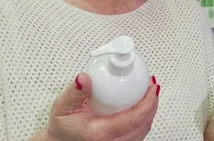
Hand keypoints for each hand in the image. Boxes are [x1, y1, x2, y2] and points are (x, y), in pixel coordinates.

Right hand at [38, 72, 159, 140]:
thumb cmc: (62, 129)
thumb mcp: (62, 108)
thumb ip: (74, 92)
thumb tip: (84, 78)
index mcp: (99, 133)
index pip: (134, 119)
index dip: (148, 102)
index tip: (152, 87)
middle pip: (144, 125)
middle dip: (152, 104)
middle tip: (151, 87)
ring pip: (142, 131)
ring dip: (148, 112)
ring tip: (147, 94)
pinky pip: (137, 135)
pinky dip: (142, 120)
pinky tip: (139, 107)